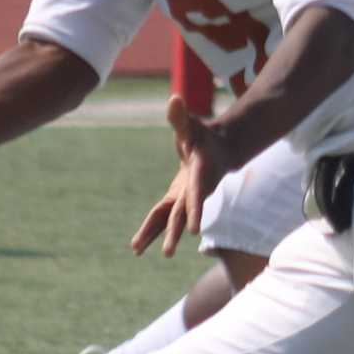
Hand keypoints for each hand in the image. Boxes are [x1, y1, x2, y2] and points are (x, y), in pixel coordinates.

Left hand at [130, 94, 231, 256]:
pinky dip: (151, 230)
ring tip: (136, 251)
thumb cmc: (203, 136)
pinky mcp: (176, 201)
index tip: (194, 231)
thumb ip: (180, 117)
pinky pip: (162, 217)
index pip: (197, 195)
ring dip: (155, 236)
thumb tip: (173, 100)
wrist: (217, 151)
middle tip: (166, 253)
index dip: (195, 210)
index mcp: (200, 175)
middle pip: (182, 214)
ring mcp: (184, 198)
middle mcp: (193, 191)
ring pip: (169, 220)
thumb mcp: (192, 125)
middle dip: (174, 233)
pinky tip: (137, 245)